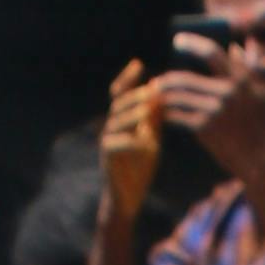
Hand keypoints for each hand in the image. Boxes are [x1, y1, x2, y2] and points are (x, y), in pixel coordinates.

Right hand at [100, 59, 169, 225]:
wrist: (127, 201)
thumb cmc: (139, 169)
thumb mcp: (150, 139)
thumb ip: (152, 119)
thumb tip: (158, 91)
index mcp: (121, 121)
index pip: (120, 93)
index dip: (127, 78)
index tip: (138, 63)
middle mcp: (110, 128)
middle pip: (118, 103)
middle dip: (134, 94)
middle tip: (152, 90)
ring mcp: (106, 143)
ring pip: (116, 121)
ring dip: (132, 114)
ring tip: (148, 109)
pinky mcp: (107, 160)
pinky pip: (116, 145)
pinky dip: (132, 142)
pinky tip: (148, 143)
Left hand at [152, 49, 264, 189]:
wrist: (256, 156)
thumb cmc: (258, 121)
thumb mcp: (262, 90)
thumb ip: (253, 65)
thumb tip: (235, 45)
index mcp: (239, 79)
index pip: (212, 52)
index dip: (193, 44)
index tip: (178, 40)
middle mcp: (226, 92)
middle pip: (186, 78)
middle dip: (167, 79)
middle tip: (156, 81)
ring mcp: (214, 110)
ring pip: (179, 97)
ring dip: (163, 96)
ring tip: (155, 96)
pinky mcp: (205, 127)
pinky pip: (179, 116)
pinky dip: (168, 114)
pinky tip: (162, 113)